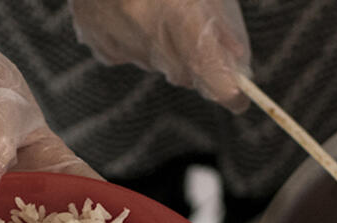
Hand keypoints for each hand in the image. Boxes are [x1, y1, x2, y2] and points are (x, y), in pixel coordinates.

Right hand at [69, 0, 251, 111]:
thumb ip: (220, 20)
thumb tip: (235, 58)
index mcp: (176, 12)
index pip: (208, 68)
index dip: (226, 88)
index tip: (238, 99)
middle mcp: (146, 32)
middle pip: (184, 72)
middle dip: (199, 62)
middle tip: (204, 36)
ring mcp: (118, 40)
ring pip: (157, 62)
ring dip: (167, 46)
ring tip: (160, 6)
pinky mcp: (98, 41)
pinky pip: (128, 52)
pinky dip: (138, 39)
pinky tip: (134, 10)